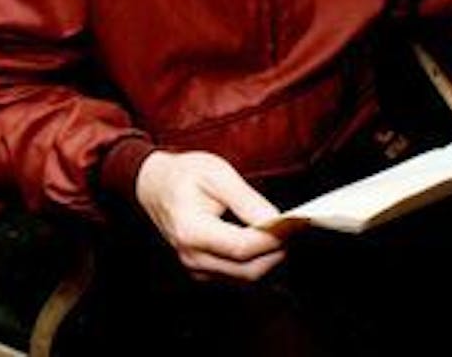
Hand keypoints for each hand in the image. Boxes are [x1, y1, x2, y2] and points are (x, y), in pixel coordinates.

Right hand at [135, 150, 284, 281]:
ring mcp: (196, 268)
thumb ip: (247, 200)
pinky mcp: (203, 271)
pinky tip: (267, 242)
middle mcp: (192, 256)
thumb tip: (277, 219)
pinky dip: (258, 263)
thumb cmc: (183, 175)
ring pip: (246, 278)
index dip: (275, 238)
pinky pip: (238, 277)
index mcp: (192, 231)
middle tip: (296, 229)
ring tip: (285, 233)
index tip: (298, 223)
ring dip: (271, 260)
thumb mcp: (216, 174)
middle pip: (249, 270)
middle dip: (278, 252)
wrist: (153, 185)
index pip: (243, 247)